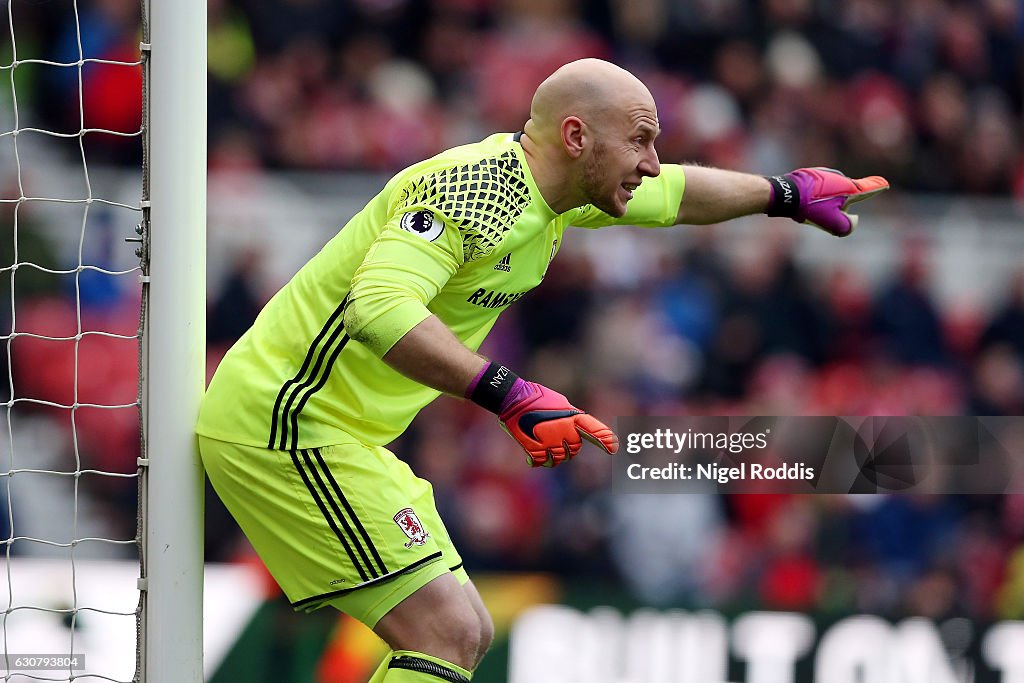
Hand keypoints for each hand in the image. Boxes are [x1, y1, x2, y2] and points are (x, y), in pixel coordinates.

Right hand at [498, 381, 618, 467]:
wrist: (513, 399)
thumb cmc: (536, 397)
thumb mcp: (560, 402)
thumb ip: (570, 417)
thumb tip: (575, 431)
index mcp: (572, 418)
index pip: (593, 430)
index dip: (604, 439)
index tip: (614, 448)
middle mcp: (564, 431)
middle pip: (574, 450)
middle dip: (567, 447)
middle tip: (554, 437)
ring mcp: (549, 441)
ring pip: (558, 459)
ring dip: (552, 455)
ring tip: (542, 443)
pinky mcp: (534, 449)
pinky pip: (542, 462)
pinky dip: (538, 461)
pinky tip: (531, 456)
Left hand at [767, 167, 888, 236]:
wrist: (785, 193)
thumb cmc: (810, 207)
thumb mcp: (831, 222)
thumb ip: (847, 226)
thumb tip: (852, 222)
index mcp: (848, 188)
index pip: (869, 187)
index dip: (877, 187)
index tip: (884, 184)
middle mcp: (840, 177)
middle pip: (846, 195)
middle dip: (840, 206)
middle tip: (823, 214)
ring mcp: (825, 174)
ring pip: (830, 193)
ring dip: (824, 202)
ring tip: (809, 210)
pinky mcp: (812, 174)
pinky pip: (818, 189)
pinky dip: (814, 197)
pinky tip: (802, 204)